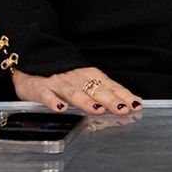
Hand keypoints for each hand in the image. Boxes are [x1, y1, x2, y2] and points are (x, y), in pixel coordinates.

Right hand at [10, 67, 139, 115]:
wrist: (34, 62)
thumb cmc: (66, 77)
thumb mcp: (88, 81)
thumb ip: (109, 91)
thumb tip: (135, 101)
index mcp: (91, 76)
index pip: (111, 87)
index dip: (124, 96)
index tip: (136, 105)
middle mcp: (77, 79)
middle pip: (96, 90)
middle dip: (110, 100)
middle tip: (122, 109)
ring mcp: (59, 83)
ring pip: (74, 93)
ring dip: (86, 102)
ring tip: (98, 110)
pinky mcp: (41, 88)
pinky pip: (47, 95)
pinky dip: (53, 101)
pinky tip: (60, 108)